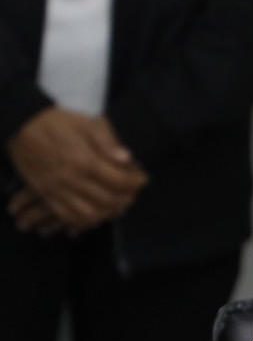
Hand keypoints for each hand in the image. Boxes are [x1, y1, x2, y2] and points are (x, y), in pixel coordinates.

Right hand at [5, 109, 146, 230]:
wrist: (21, 123)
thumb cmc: (57, 120)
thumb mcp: (87, 122)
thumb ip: (108, 142)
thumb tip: (127, 159)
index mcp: (84, 161)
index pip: (120, 181)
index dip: (136, 182)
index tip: (143, 178)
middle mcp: (71, 180)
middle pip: (108, 200)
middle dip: (127, 198)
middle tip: (133, 192)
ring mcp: (56, 189)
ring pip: (88, 214)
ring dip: (107, 212)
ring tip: (117, 203)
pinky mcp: (44, 193)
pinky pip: (66, 215)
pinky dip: (84, 220)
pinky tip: (95, 213)